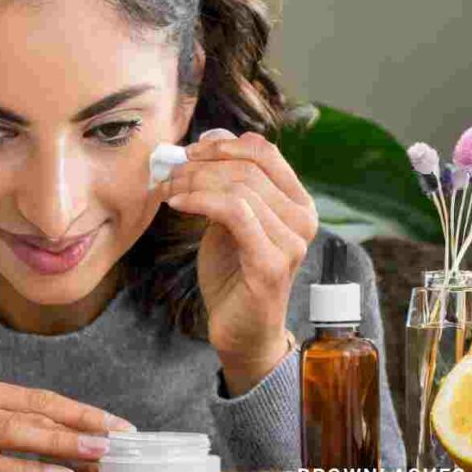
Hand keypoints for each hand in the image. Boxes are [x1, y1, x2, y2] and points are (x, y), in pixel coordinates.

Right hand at [0, 376, 135, 471]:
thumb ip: (5, 421)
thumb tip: (60, 435)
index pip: (40, 398)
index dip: (80, 411)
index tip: (115, 424)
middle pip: (35, 414)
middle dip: (80, 427)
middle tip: (116, 440)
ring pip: (16, 435)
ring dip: (61, 446)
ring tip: (95, 455)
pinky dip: (25, 470)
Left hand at [157, 130, 317, 394]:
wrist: (239, 329)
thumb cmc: (233, 273)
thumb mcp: (228, 220)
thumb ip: (225, 184)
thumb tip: (207, 141)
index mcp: (297, 202)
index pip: (264, 151)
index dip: (223, 144)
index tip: (189, 151)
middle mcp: (303, 218)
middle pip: (247, 167)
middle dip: (199, 165)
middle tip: (169, 174)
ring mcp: (292, 242)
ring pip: (239, 188)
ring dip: (193, 183)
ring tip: (168, 191)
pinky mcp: (272, 263)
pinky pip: (234, 213)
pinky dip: (200, 201)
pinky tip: (177, 204)